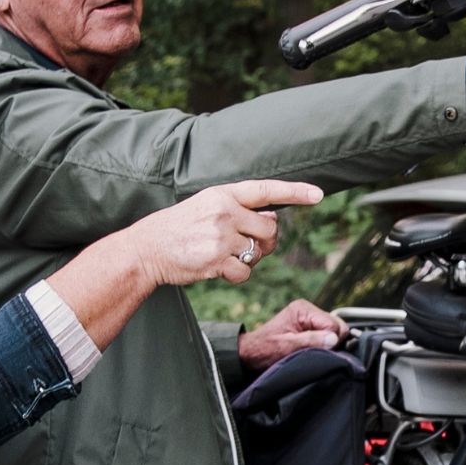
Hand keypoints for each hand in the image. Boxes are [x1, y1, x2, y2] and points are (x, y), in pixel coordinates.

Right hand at [91, 180, 327, 285]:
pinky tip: (219, 268)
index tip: (318, 194)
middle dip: (266, 240)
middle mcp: (224, 212)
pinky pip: (245, 272)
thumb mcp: (206, 205)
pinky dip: (237, 275)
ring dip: (249, 259)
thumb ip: (238, 208)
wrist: (147, 249)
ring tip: (225, 255)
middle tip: (248, 244)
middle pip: (270, 228)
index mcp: (223, 194)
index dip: (294, 192)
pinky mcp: (215, 261)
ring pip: (258, 252)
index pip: (265, 190)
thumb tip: (272, 219)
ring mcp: (220, 237)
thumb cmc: (179, 227)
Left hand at [239, 299, 349, 370]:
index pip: (334, 325)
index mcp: (303, 309)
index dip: (330, 341)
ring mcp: (311, 319)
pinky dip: (324, 345)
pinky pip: (329, 336)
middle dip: (331, 342)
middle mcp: (309, 310)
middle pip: (338, 326)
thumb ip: (311, 341)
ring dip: (327, 345)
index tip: (316, 352)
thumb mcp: (286, 347)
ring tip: (309, 352)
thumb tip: (334, 339)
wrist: (250, 353)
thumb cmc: (264, 350)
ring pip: (335, 332)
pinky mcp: (311, 327)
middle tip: (313, 353)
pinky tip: (312, 351)